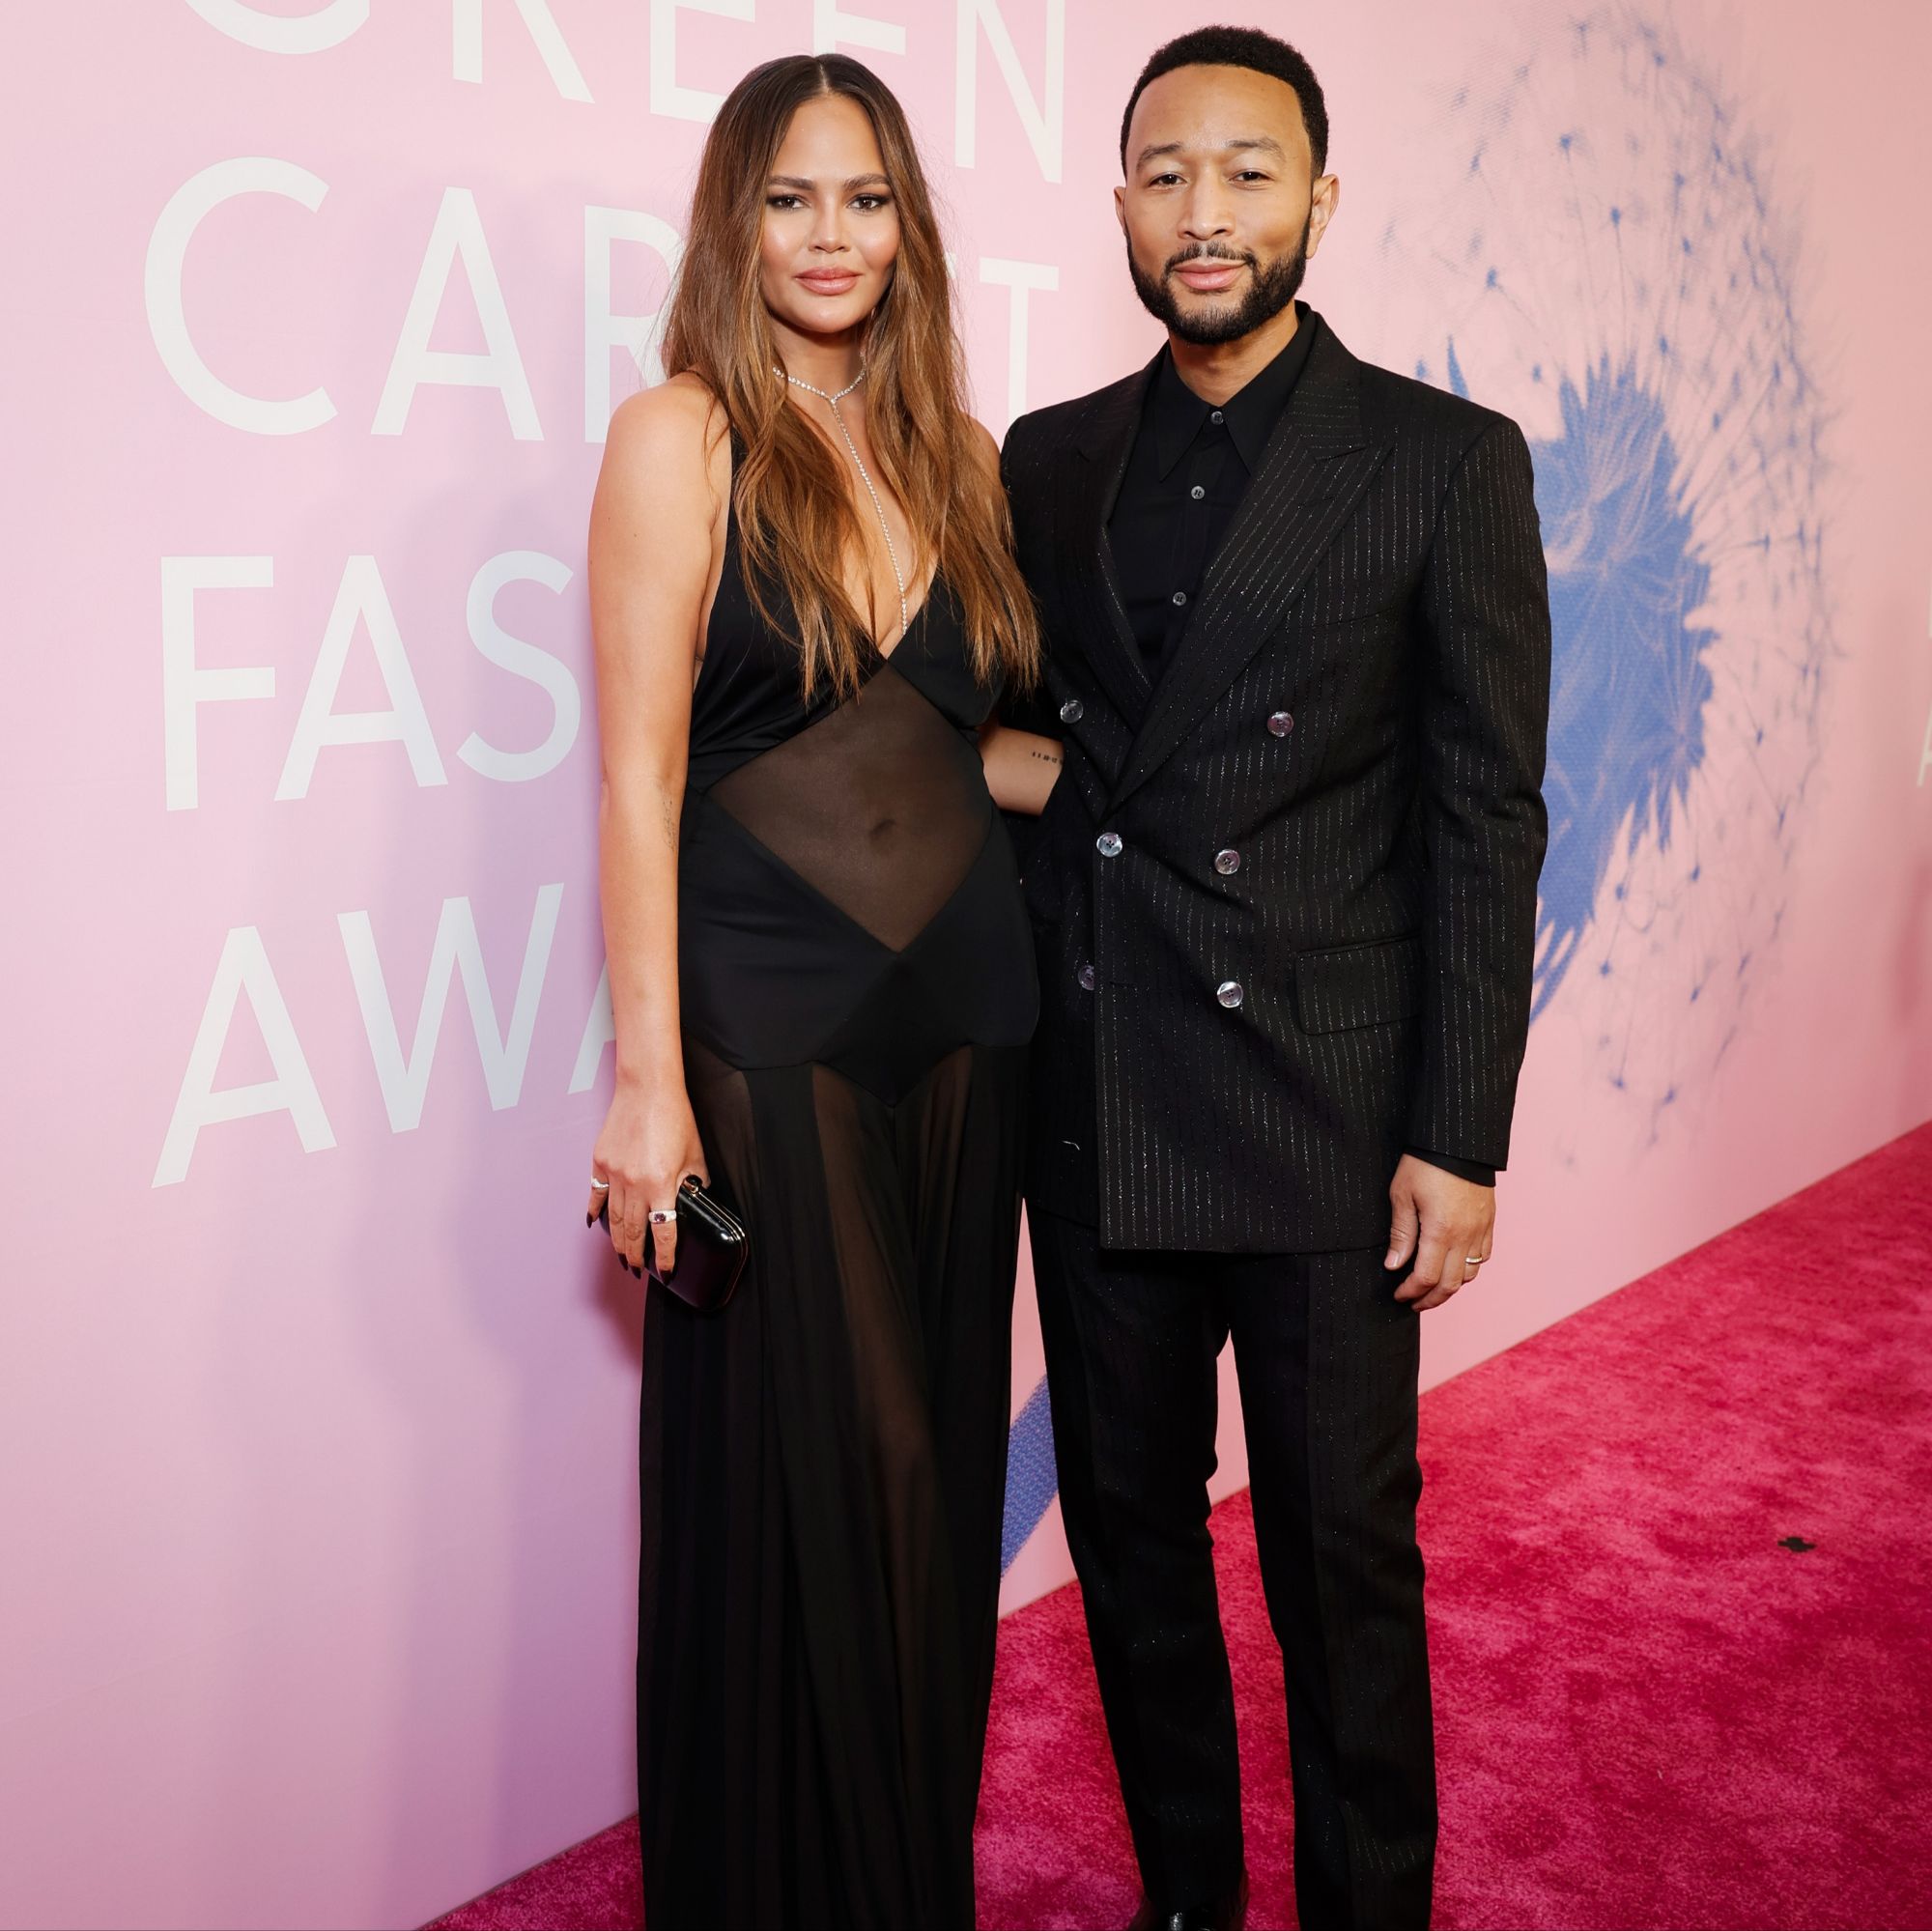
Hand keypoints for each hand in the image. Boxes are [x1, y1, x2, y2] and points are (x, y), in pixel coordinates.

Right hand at [586, 1077, 708, 1280]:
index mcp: (661, 1185)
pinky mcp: (600, 1162)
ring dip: (618, 1241)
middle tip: (638, 1269)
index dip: (666, 1258)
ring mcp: (613, 1174)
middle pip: (634, 1233)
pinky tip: (596, 1225)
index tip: (666, 1272)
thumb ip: (694, 1183)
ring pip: (614, 1219)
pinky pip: (596, 1197)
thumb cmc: (675, 1117)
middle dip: (636, 1256)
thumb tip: (693, 1200)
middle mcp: (634, 1184)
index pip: (664, 1234)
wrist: (647, 1088)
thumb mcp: (696, 1155)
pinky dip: (596, 1213)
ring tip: (622, 1255)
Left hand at [1384, 1154, 1495, 1310]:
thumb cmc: (1425, 1164)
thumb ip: (1401, 1234)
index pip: (1426, 1278)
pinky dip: (1468, 1269)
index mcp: (1440, 1232)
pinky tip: (1454, 1268)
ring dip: (1450, 1288)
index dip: (1411, 1292)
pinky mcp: (1489, 1222)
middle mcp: (1465, 1236)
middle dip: (1430, 1300)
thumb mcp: (1402, 1195)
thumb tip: (1394, 1266)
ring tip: (1432, 1290)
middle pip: (1450, 1285)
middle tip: (1414, 1303)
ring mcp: (1480, 1230)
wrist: (1458, 1142)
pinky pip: (1483, 1257)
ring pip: (1469, 1274)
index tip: (1399, 1295)